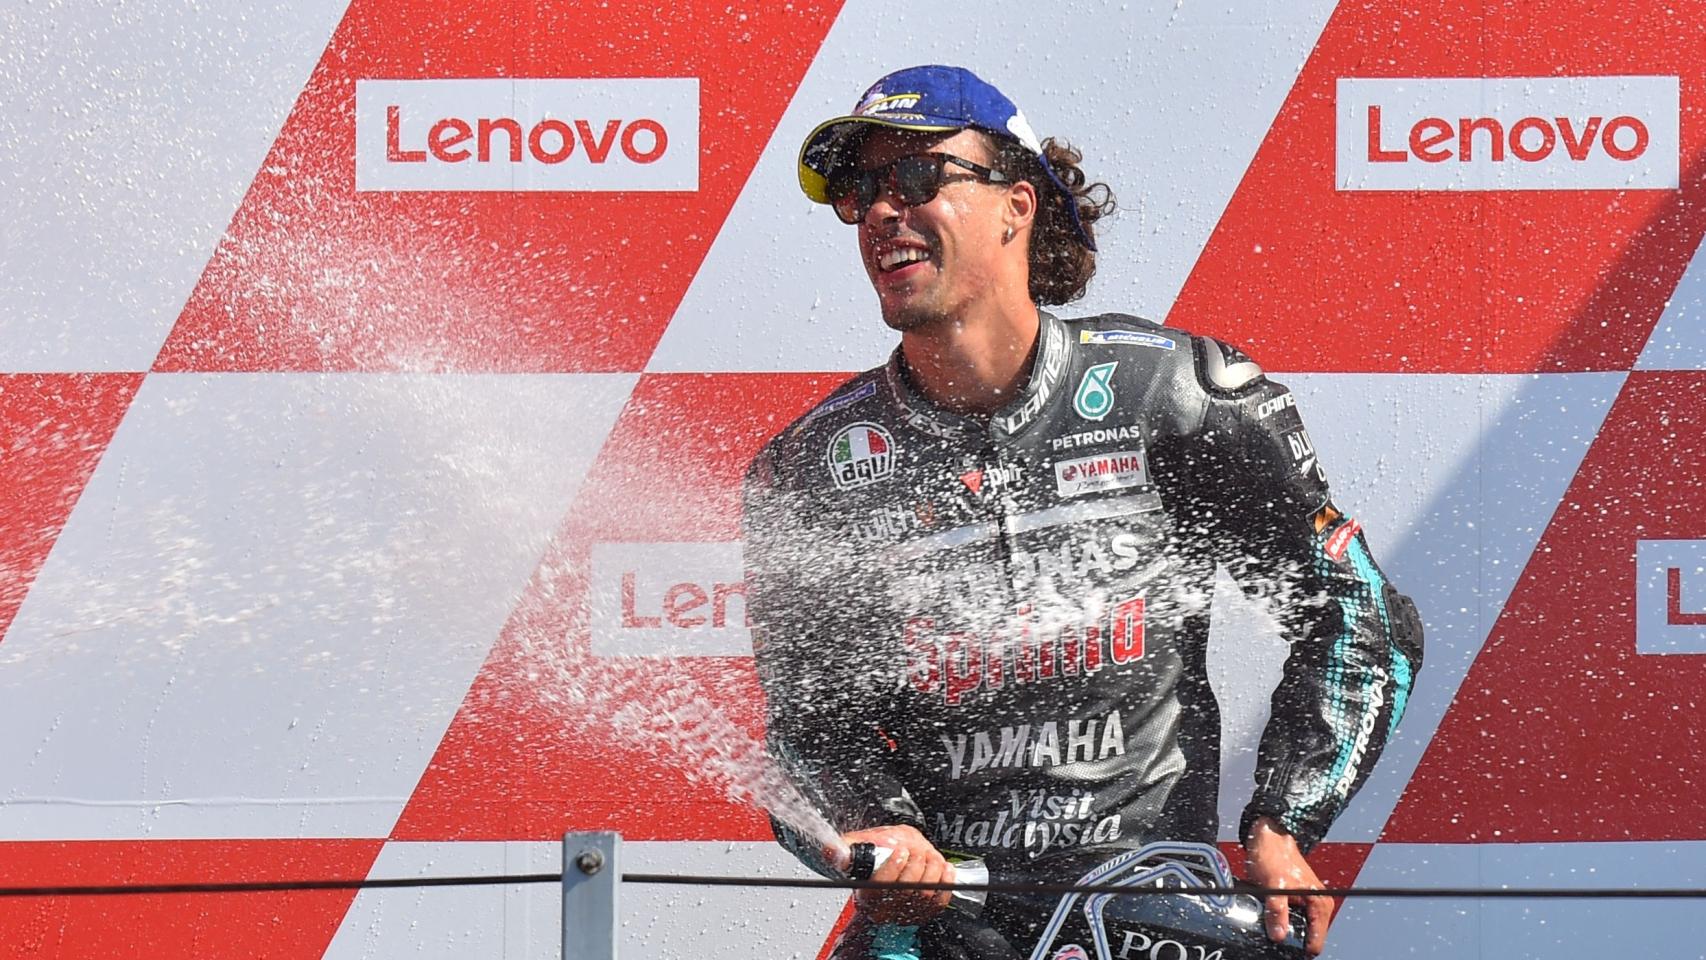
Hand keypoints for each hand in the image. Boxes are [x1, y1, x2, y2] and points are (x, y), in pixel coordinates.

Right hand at [839, 825, 952, 923]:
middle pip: (906, 890)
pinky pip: (940, 900)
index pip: (880, 887)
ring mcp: (907, 912)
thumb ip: (847, 847)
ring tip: (927, 855)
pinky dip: (945, 882)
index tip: (900, 851)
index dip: (893, 868)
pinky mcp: (925, 912)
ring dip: (931, 869)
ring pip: (924, 893)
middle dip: (915, 864)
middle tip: (915, 849)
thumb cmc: (879, 854)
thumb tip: (831, 850)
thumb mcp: (861, 845)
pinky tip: (943, 868)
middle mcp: (886, 909)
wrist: (899, 857)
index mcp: (867, 895)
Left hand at [1244, 817, 1332, 955]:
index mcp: (1320, 903)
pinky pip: (1288, 919)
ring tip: (1270, 926)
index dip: (1302, 948)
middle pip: (1306, 936)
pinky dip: (1278, 921)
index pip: (1316, 941)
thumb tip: (1278, 936)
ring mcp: (1305, 903)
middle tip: (1274, 937)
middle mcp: (1316, 904)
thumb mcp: (1273, 885)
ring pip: (1295, 928)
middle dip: (1291, 939)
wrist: (1267, 837)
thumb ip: (1277, 912)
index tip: (1288, 952)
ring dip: (1283, 929)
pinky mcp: (1293, 900)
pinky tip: (1269, 919)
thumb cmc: (1274, 855)